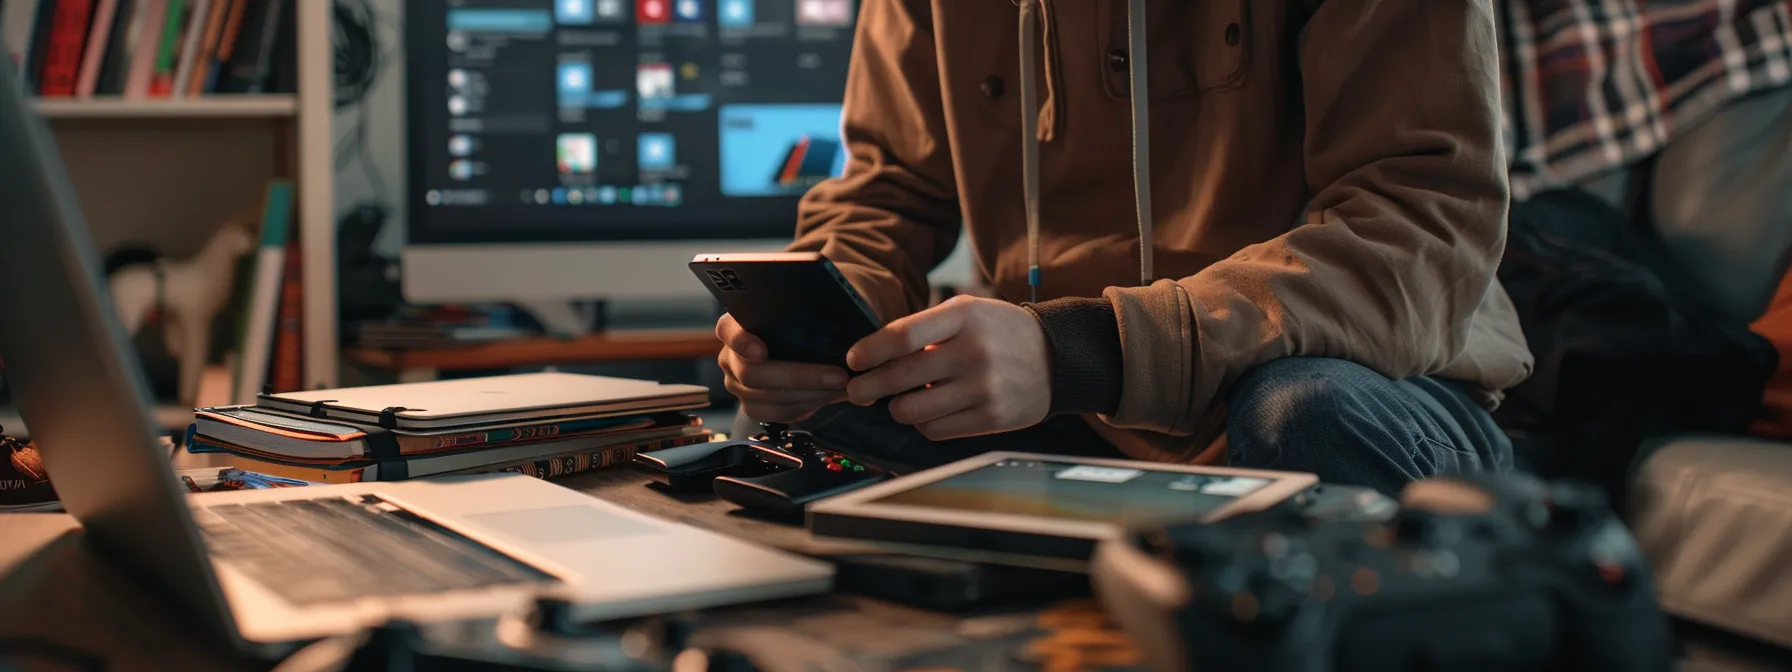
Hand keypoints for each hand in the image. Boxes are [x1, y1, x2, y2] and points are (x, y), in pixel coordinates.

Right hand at [716, 313, 848, 422]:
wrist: (797, 351)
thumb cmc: (798, 324)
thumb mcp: (799, 310)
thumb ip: (805, 308)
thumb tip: (832, 309)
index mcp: (734, 327)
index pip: (729, 332)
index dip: (742, 343)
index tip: (761, 353)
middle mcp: (730, 357)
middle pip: (752, 374)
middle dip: (799, 376)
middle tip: (838, 376)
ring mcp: (738, 385)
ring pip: (768, 398)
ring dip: (810, 394)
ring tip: (842, 386)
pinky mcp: (752, 407)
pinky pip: (777, 413)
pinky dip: (807, 406)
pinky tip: (829, 396)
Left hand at [844, 295, 1051, 439]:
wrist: (1058, 357)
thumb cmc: (999, 332)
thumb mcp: (968, 312)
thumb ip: (924, 328)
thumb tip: (872, 356)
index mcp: (963, 317)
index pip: (902, 336)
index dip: (869, 351)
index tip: (853, 361)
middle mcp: (973, 351)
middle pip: (899, 377)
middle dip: (867, 388)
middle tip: (856, 391)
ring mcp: (983, 388)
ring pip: (912, 410)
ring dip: (898, 408)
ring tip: (900, 401)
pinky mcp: (991, 419)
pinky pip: (935, 430)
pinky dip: (924, 424)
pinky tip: (930, 412)